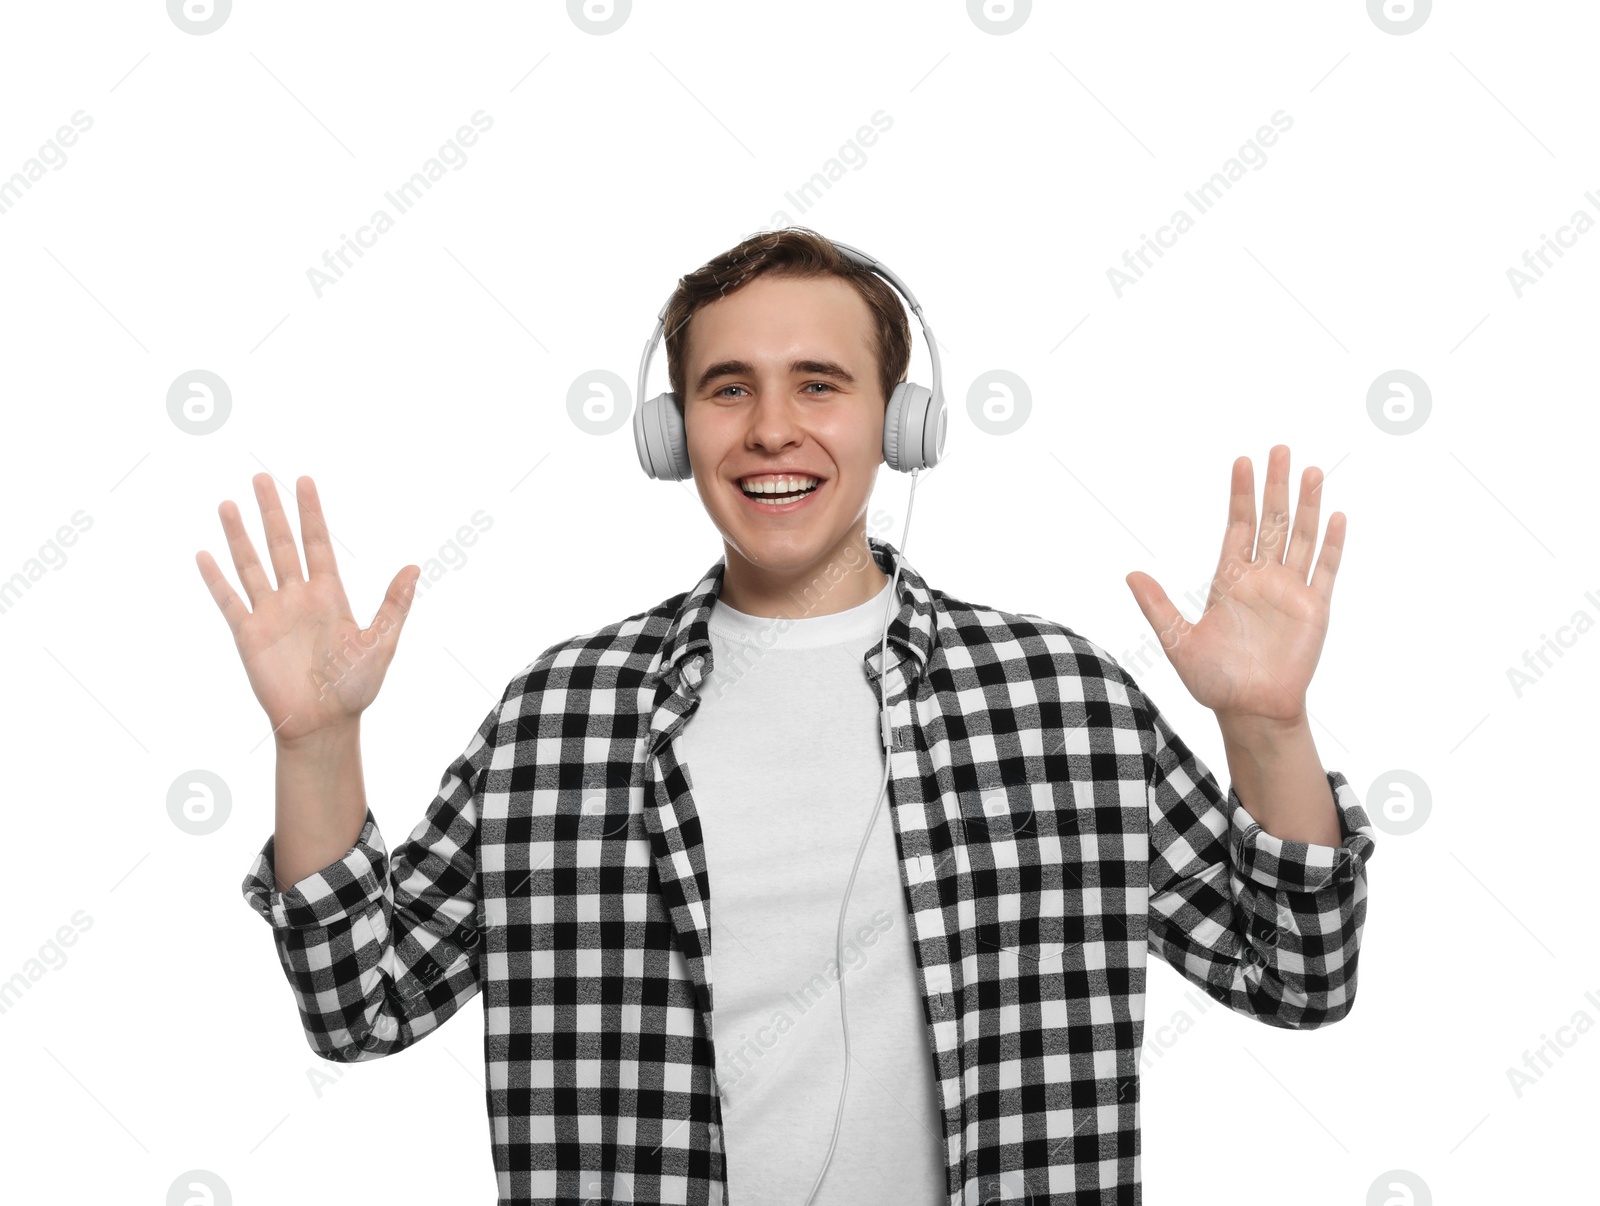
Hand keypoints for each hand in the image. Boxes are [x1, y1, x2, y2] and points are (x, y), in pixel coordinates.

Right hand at [195, 474, 419, 745]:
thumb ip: (394, 604)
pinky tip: (204, 554)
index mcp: (329, 595)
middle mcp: (298, 598)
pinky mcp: (248, 635)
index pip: (317, 543)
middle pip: (280, 544)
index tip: (303, 481)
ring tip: (228, 504)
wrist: (323, 724)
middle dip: (271, 511)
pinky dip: (216, 578)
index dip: (310, 512)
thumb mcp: (382, 642)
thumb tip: (414, 566)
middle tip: (259, 477)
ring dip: (239, 535)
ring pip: (252, 564)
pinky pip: (229, 600)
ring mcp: (271, 614)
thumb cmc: (356, 688)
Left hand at [1123, 445, 1345, 726]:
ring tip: (1313, 470)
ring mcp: (1290, 591)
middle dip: (1276, 485)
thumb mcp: (1178, 641)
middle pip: (1273, 521)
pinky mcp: (1314, 609)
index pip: (1238, 526)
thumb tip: (1131, 575)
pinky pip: (1325, 570)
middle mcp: (1262, 579)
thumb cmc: (1214, 681)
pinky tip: (1337, 516)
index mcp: (1230, 580)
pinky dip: (1331, 544)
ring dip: (1308, 504)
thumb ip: (1158, 606)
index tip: (1241, 461)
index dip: (1240, 494)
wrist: (1250, 711)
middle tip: (1280, 448)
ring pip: (1301, 537)